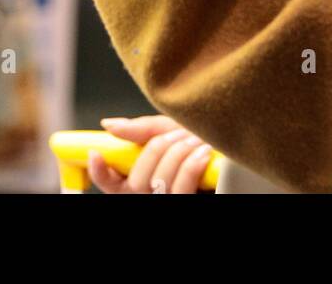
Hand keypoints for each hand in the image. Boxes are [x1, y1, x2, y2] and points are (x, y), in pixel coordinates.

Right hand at [90, 115, 214, 194]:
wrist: (235, 147)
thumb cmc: (203, 139)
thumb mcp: (172, 129)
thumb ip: (143, 129)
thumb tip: (110, 124)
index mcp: (144, 178)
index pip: (110, 184)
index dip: (98, 171)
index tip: (96, 152)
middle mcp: (154, 195)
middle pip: (137, 180)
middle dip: (157, 149)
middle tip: (175, 135)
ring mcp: (171, 201)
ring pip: (159, 183)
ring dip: (178, 153)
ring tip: (197, 140)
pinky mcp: (189, 205)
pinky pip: (181, 190)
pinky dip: (192, 165)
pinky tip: (204, 153)